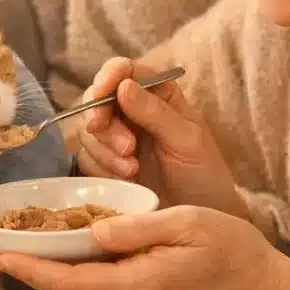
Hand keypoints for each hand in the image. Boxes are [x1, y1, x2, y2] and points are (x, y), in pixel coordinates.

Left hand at [0, 206, 289, 289]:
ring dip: (54, 275)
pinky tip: (74, 255)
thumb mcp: (187, 222)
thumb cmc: (233, 250)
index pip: (70, 282)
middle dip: (33, 273)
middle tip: (3, 248)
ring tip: (30, 248)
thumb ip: (137, 226)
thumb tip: (93, 228)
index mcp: (139, 286)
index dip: (30, 270)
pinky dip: (79, 277)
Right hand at [77, 58, 249, 221]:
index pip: (123, 70)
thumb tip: (123, 86)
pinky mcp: (105, 164)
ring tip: (133, 171)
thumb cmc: (203, 175)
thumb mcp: (187, 141)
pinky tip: (125, 181)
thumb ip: (156, 113)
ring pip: (88, 130)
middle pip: (96, 99)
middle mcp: (132, 110)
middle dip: (105, 123)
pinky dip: (100, 169)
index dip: (107, 77)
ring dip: (105, 151)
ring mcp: (116, 137)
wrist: (198, 219)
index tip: (102, 95)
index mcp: (157, 93)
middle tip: (127, 148)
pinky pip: (86, 159)